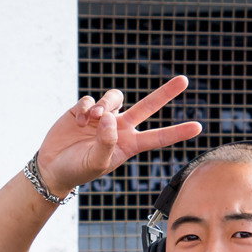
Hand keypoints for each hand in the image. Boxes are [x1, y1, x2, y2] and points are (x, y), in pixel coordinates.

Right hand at [30, 77, 202, 198]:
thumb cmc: (77, 171)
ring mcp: (103, 117)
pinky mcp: (84, 109)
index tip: (199, 127)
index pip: (157, 137)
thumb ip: (106, 143)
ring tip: (94, 117)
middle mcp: (120, 128)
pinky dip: (87, 107)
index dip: (177, 132)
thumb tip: (111, 119)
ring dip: (106, 105)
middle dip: (165, 93)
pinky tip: (79, 120)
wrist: (52, 167)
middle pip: (147, 106)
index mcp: (129, 144)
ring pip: (115, 98)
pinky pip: (91, 99)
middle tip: (184, 80)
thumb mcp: (96, 163)